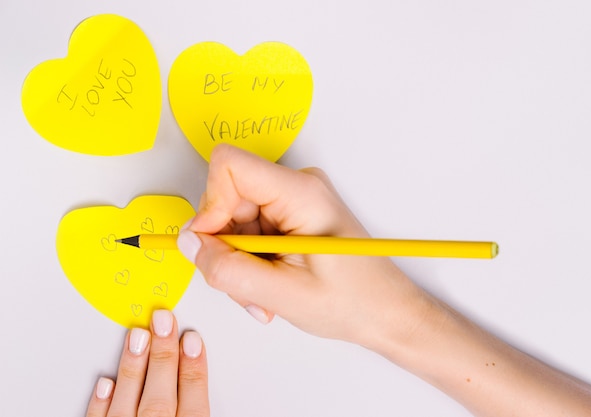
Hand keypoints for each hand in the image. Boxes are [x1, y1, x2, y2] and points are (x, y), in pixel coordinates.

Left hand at [86, 310, 209, 416]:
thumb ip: (195, 411)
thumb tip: (200, 378)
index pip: (193, 405)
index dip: (194, 371)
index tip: (192, 341)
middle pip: (160, 400)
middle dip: (163, 357)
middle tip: (163, 322)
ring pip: (127, 407)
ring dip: (133, 369)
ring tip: (137, 336)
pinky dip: (101, 405)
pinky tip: (106, 382)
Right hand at [177, 144, 437, 349]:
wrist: (385, 312)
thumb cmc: (354, 302)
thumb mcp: (283, 294)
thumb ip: (229, 269)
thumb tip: (189, 243)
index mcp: (301, 193)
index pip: (229, 165)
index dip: (209, 205)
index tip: (213, 246)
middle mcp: (296, 187)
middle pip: (227, 198)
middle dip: (225, 248)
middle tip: (244, 288)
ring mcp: (293, 201)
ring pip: (233, 221)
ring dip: (238, 263)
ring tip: (264, 297)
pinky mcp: (291, 216)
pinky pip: (249, 233)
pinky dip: (250, 264)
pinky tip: (269, 290)